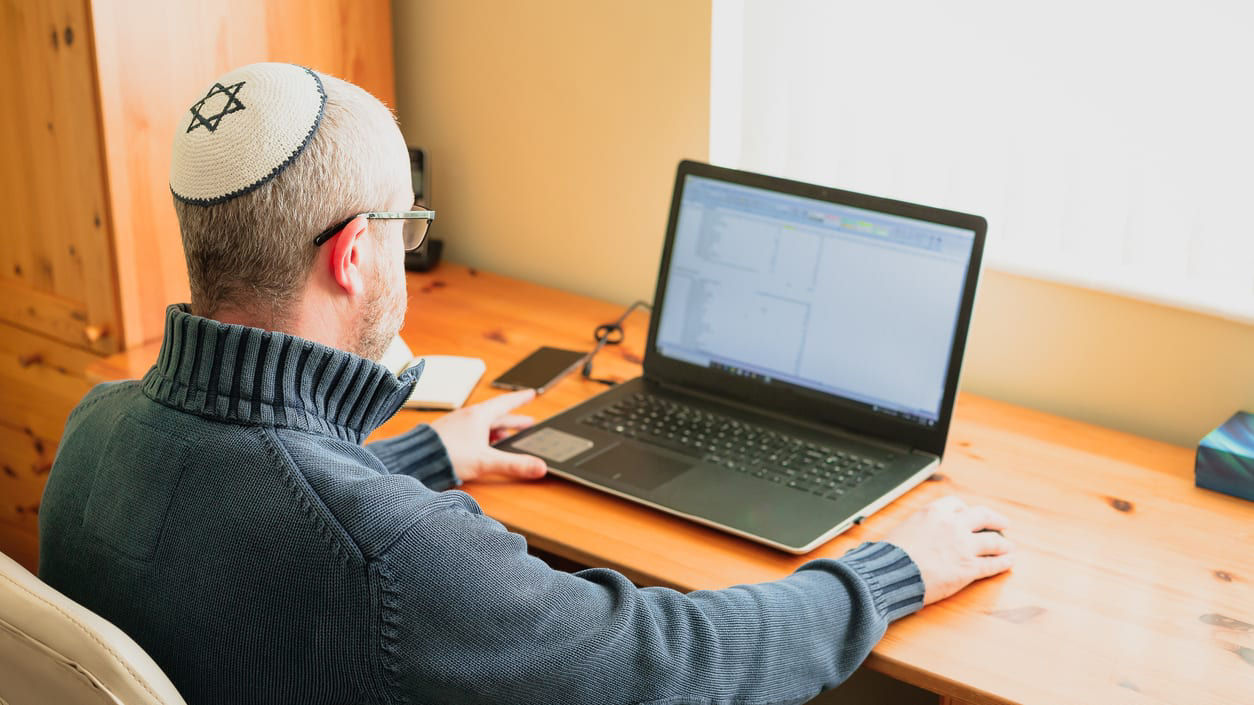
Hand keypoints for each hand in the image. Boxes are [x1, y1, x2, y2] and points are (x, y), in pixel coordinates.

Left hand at [429, 389, 547, 482]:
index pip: (506, 403)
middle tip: (528, 423)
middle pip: (496, 416)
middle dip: (513, 421)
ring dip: (497, 430)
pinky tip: (481, 447)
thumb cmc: (448, 456)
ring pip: (483, 424)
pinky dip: (482, 437)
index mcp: (479, 416)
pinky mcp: (447, 435)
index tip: (531, 394)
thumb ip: (514, 465)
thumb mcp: (486, 461)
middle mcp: (467, 417)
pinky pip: (470, 431)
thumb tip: (539, 467)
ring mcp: (456, 425)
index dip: (520, 400)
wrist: (416, 459)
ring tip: (507, 439)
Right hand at [883, 495, 1013, 604]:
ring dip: (1003, 543)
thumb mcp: (903, 528)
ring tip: (1008, 547)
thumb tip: (916, 533)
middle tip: (1002, 524)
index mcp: (933, 512)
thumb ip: (918, 527)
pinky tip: (1008, 562)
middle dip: (995, 520)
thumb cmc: (890, 554)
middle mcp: (952, 525)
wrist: (891, 572)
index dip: (966, 510)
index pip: (957, 504)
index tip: (969, 514)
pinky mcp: (969, 568)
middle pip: (982, 516)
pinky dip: (1003, 563)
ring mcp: (964, 546)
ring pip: (993, 540)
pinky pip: (992, 564)